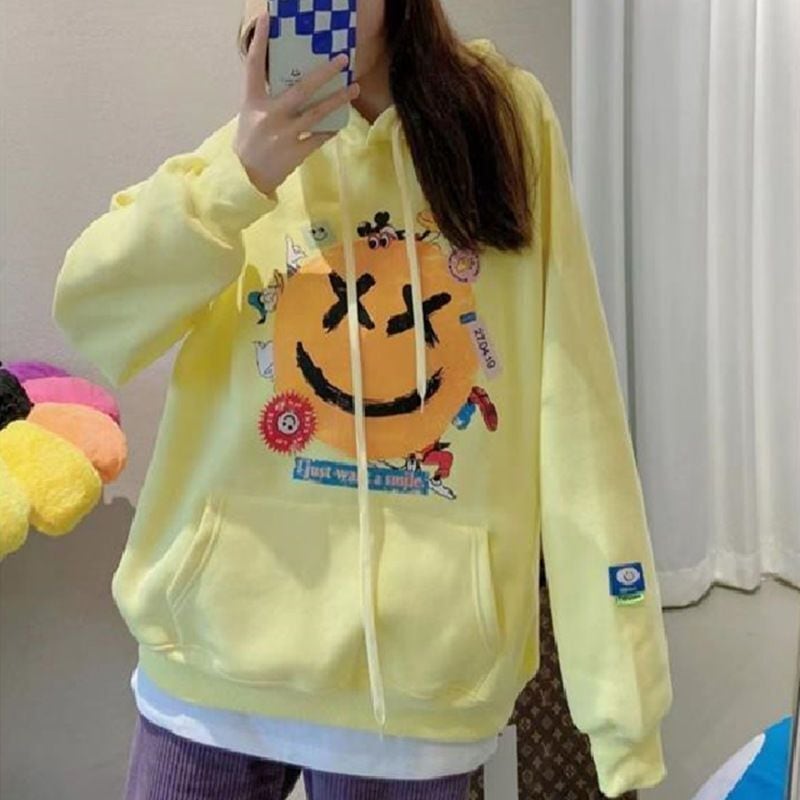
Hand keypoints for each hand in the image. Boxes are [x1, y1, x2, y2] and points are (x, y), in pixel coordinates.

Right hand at [234, 12, 359, 196]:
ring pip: (317, 113)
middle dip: (324, 73)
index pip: (254, 66)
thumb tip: (291, 85)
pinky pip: (319, 137)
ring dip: (337, 100)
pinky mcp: (295, 152)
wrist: (245, 179)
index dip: (260, 41)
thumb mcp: (250, 116)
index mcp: (253, 102)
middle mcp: (270, 114)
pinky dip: (330, 129)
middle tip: (342, 59)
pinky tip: (339, 121)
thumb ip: (268, 100)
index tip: (267, 19)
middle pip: (301, 89)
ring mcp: (284, 134)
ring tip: (353, 88)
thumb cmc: (249, 144)